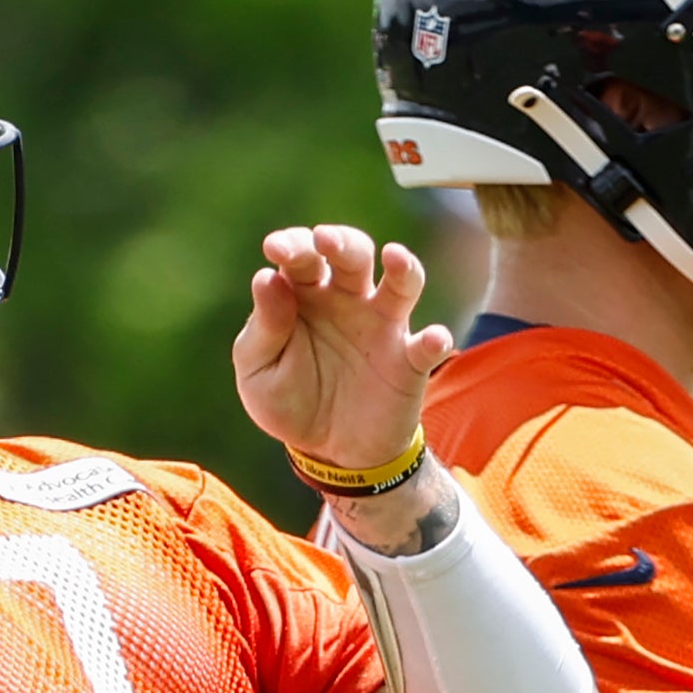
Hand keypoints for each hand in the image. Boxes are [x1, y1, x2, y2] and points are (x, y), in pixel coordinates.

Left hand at [233, 226, 451, 481]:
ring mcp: (384, 327)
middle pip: (353, 255)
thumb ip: (262, 329)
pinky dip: (434, 340)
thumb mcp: (259, 373)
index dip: (292, 244)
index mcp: (305, 295)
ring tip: (394, 256)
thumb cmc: (290, 401)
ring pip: (402, 282)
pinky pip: (428, 346)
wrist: (329, 451)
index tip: (276, 249)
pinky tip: (430, 339)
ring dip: (403, 266)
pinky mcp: (409, 361)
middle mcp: (348, 300)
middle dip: (341, 241)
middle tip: (324, 240)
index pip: (302, 256)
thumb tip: (266, 278)